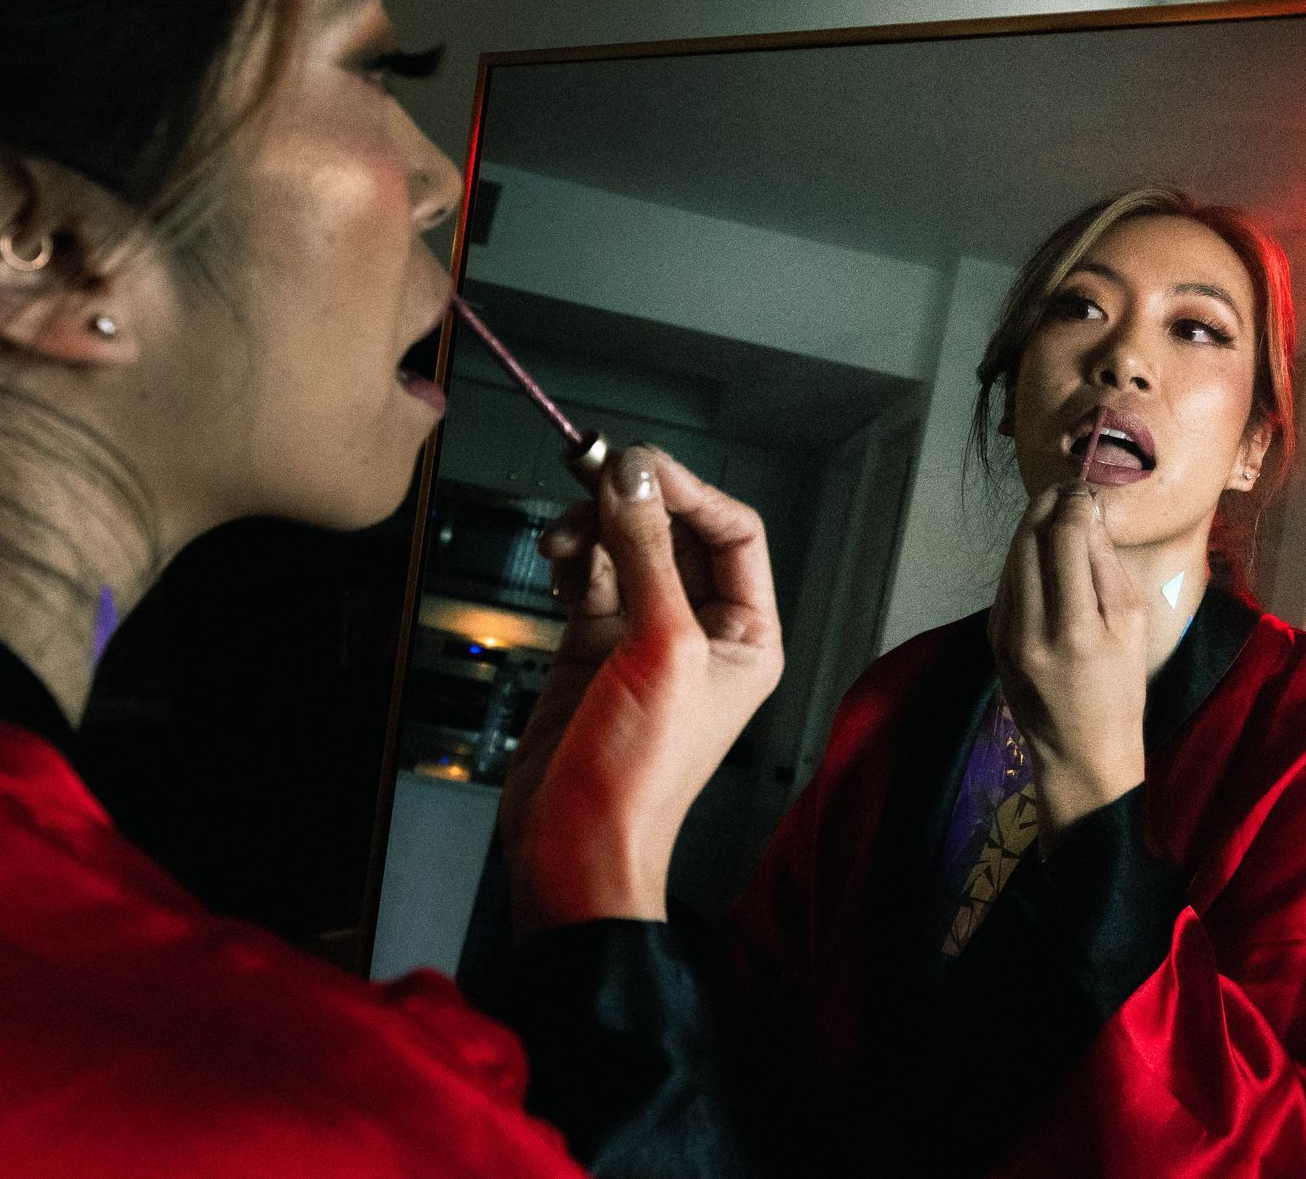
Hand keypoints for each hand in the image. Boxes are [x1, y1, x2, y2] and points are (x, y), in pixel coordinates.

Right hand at [500, 447, 782, 934]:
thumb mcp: (658, 648)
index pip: (733, 532)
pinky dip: (570, 558)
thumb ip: (644, 553)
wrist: (574, 840)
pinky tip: (557, 561)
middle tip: (589, 473)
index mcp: (748, 634)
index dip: (688, 491)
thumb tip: (632, 477)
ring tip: (562, 539)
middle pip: (674, 532)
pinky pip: (588, 576)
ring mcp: (645, 636)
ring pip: (624, 548)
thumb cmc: (640, 773)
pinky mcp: (594, 645)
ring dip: (591, 529)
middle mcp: (702, 630)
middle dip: (632, 503)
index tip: (639, 465)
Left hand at [989, 483, 1148, 848]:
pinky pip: (1006, 582)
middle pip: (1028, 540)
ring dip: (1032, 526)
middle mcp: (1031, 628)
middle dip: (1047, 506)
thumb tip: (1087, 516)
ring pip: (1011, 558)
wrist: (1079, 752)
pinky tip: (1042, 549)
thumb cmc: (1120, 691)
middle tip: (1068, 490)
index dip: (1074, 504)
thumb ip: (1105, 568)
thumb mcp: (1130, 627)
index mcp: (1076, 628)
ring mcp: (1004, 634)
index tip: (1087, 491)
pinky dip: (1023, 557)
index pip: (1064, 540)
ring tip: (1057, 510)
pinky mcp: (993, 638)